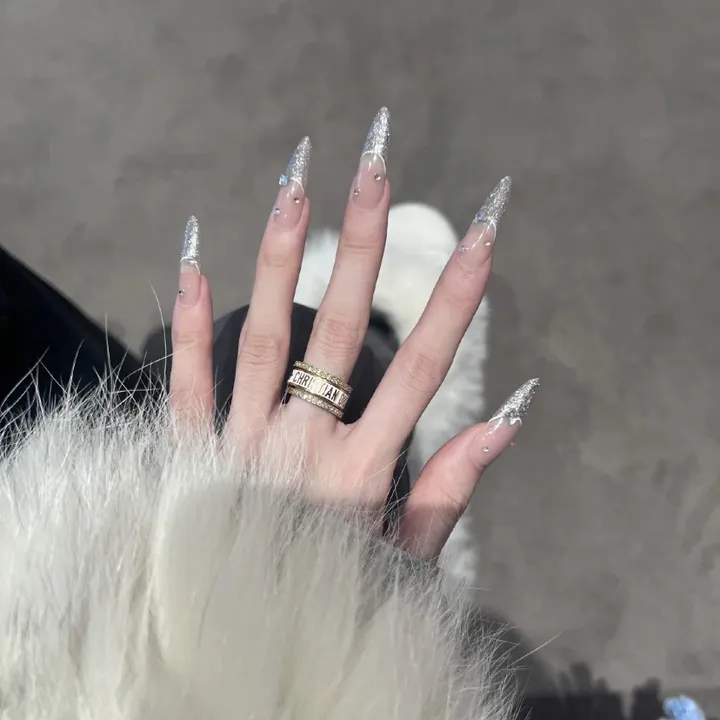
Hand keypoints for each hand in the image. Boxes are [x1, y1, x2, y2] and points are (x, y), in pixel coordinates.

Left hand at [167, 107, 537, 560]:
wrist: (244, 649)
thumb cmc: (332, 597)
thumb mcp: (403, 557)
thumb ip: (449, 488)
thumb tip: (510, 414)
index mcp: (361, 473)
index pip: (421, 371)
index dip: (454, 300)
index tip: (483, 233)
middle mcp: (301, 449)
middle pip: (335, 333)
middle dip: (361, 245)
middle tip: (373, 165)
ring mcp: (240, 447)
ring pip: (261, 341)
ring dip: (278, 260)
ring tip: (294, 185)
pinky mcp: (192, 455)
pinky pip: (186, 383)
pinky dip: (187, 322)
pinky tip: (192, 257)